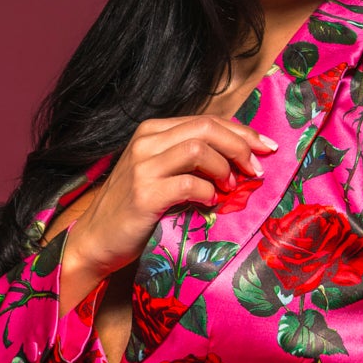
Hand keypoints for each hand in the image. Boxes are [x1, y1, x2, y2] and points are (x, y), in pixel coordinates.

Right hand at [62, 114, 275, 290]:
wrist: (96, 241)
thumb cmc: (134, 211)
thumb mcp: (160, 174)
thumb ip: (189, 161)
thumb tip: (238, 159)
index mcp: (153, 132)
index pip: (207, 120)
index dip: (241, 132)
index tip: (266, 147)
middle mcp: (146, 142)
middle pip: (206, 128)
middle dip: (240, 146)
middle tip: (256, 169)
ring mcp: (142, 167)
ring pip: (198, 149)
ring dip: (224, 168)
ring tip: (230, 187)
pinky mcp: (143, 194)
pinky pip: (188, 184)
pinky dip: (206, 192)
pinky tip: (209, 203)